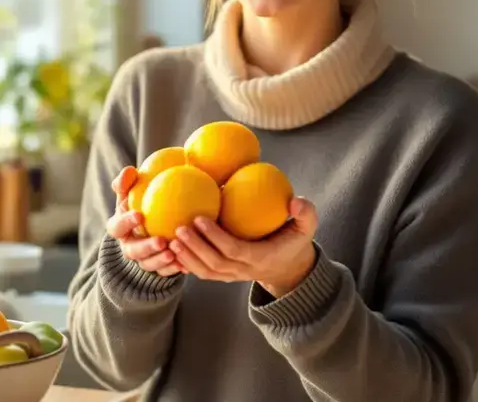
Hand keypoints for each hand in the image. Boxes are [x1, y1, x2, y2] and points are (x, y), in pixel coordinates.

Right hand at [105, 166, 184, 276]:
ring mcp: (142, 260)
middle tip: (161, 241)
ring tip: (174, 253)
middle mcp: (128, 246)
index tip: (139, 215)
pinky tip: (186, 265)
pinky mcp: (157, 269)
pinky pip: (164, 272)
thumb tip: (130, 170)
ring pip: (148, 264)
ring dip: (160, 261)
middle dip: (146, 248)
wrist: (153, 223)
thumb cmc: (141, 202)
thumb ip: (128, 181)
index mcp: (119, 228)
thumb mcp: (132, 191)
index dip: (125, 223)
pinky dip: (173, 269)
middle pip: (133, 251)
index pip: (117, 227)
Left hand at [170, 197, 318, 297]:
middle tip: (178, 228)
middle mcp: (244, 270)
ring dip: (187, 257)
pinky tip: (172, 250)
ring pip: (206, 272)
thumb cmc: (294, 241)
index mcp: (261, 258)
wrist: (289, 267)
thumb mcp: (307, 227)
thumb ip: (306, 213)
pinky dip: (187, 264)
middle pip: (214, 263)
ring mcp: (233, 275)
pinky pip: (203, 273)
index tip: (200, 218)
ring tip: (170, 239)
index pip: (234, 250)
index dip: (216, 237)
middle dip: (195, 247)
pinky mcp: (225, 275)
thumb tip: (296, 200)